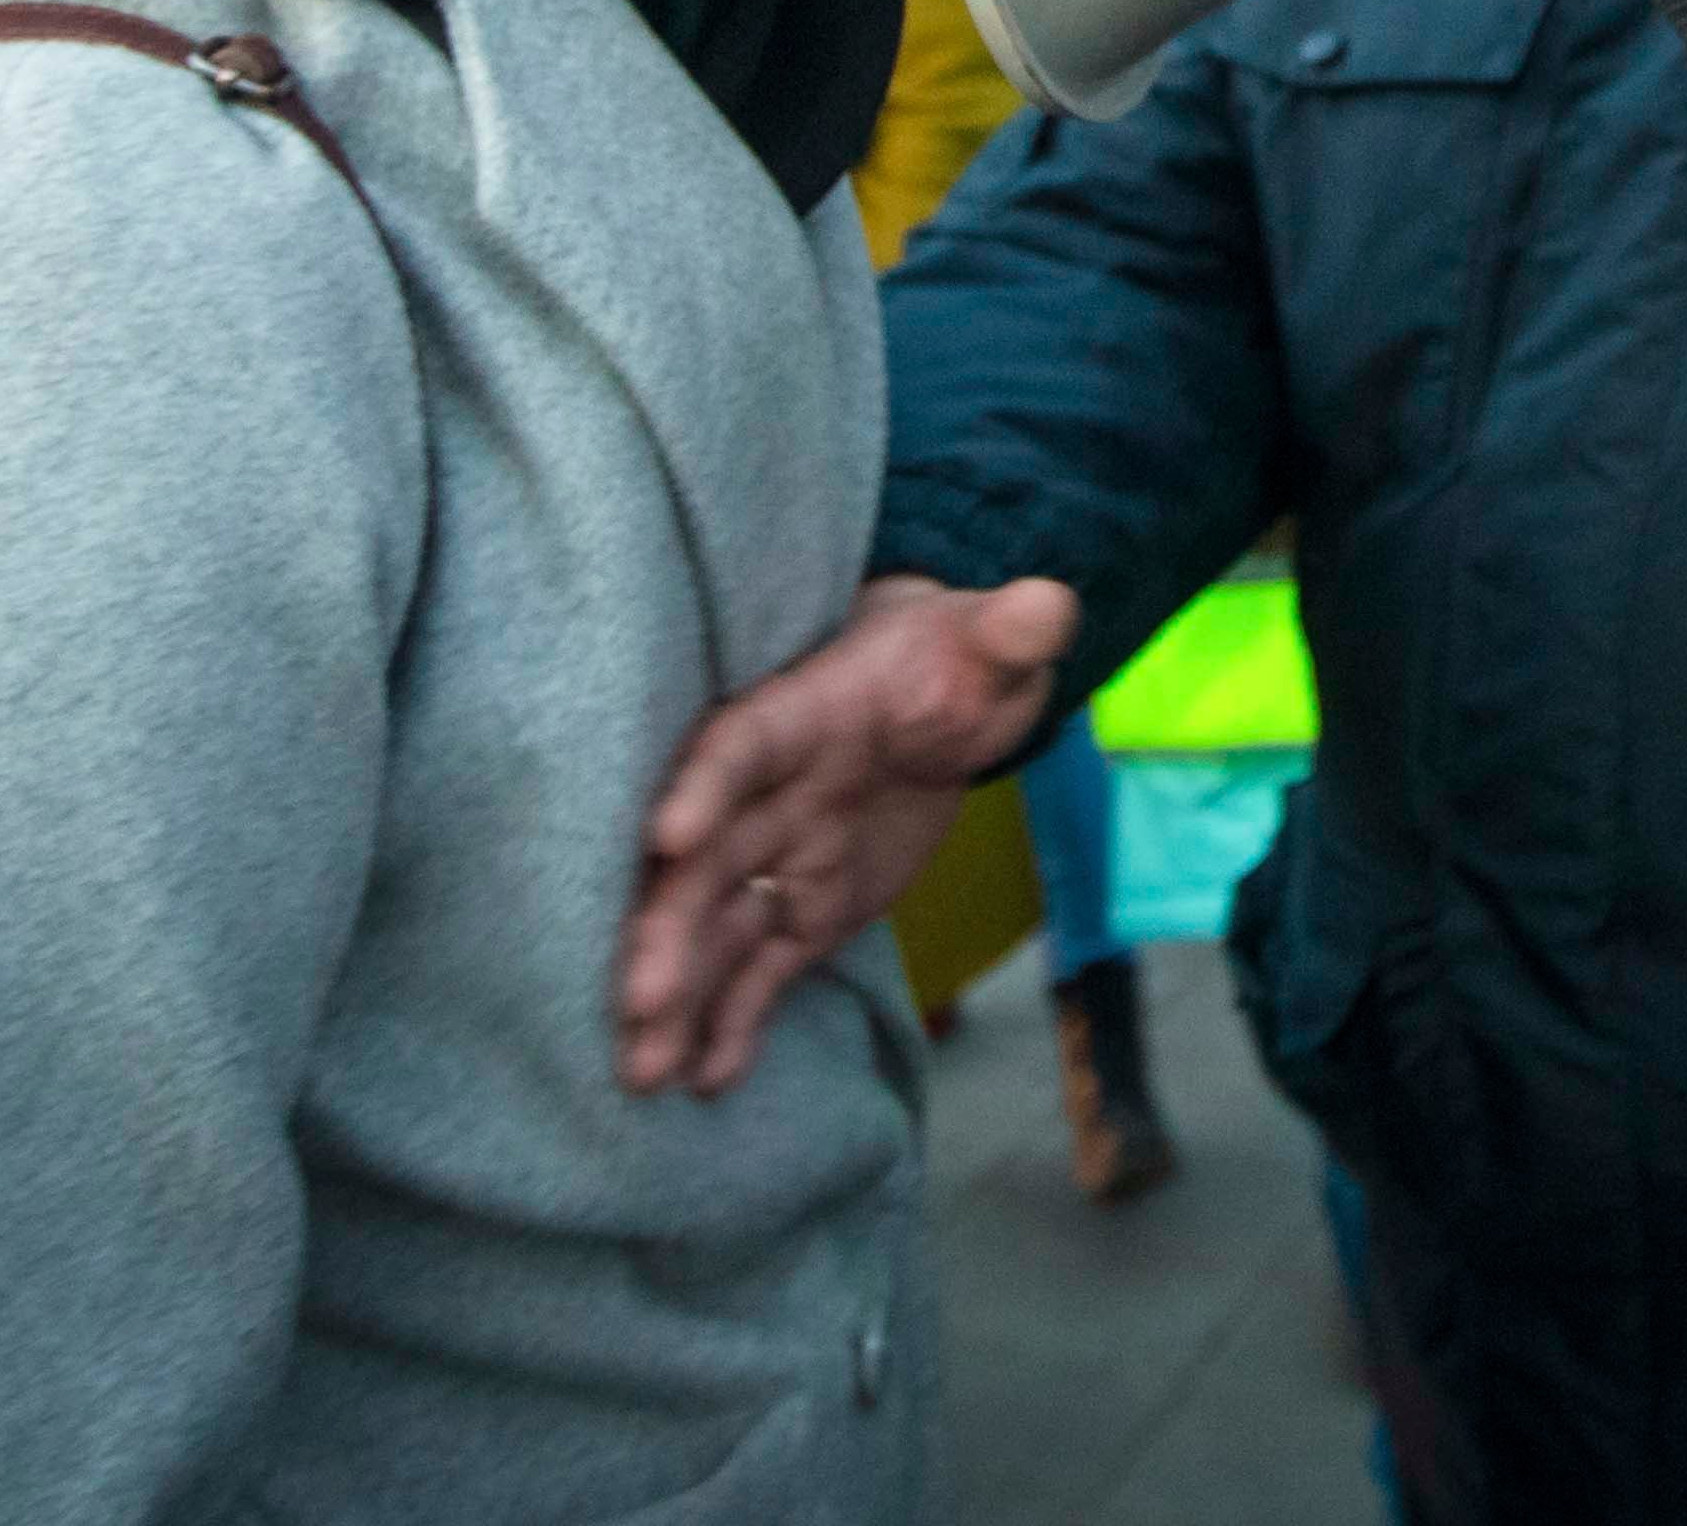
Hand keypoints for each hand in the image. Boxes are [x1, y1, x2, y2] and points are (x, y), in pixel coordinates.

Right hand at [614, 571, 1077, 1095]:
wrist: (950, 695)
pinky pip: (763, 967)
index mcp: (801, 716)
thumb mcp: (991, 640)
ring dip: (678, 994)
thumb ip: (1010, 631)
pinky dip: (735, 1021)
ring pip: (716, 929)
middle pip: (704, 862)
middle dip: (667, 929)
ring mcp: (780, 857)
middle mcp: (770, 794)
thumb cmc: (958, 657)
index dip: (705, 784)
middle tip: (638, 1001)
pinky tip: (701, 1080)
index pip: (742, 744)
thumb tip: (1049, 606)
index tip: (667, 835)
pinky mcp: (807, 909)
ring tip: (641, 1071)